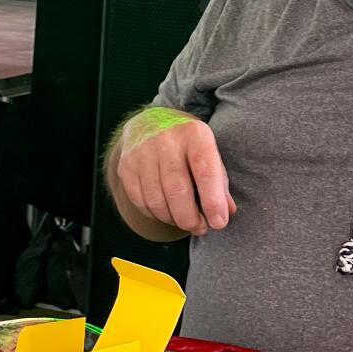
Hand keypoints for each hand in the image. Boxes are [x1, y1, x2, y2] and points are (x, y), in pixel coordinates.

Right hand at [112, 107, 236, 234]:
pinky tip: (166, 213)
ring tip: (185, 222)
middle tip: (200, 228)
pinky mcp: (126, 166)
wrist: (151, 123)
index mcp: (194, 134)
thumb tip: (226, 213)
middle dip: (190, 218)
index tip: (218, 223)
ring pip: (156, 200)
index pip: (205, 171)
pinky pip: (140, 201)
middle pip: (177, 190)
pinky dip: (155, 214)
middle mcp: (166, 140)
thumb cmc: (188, 145)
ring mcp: (142, 152)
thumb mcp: (209, 153)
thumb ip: (219, 183)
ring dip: (173, 219)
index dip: (213, 201)